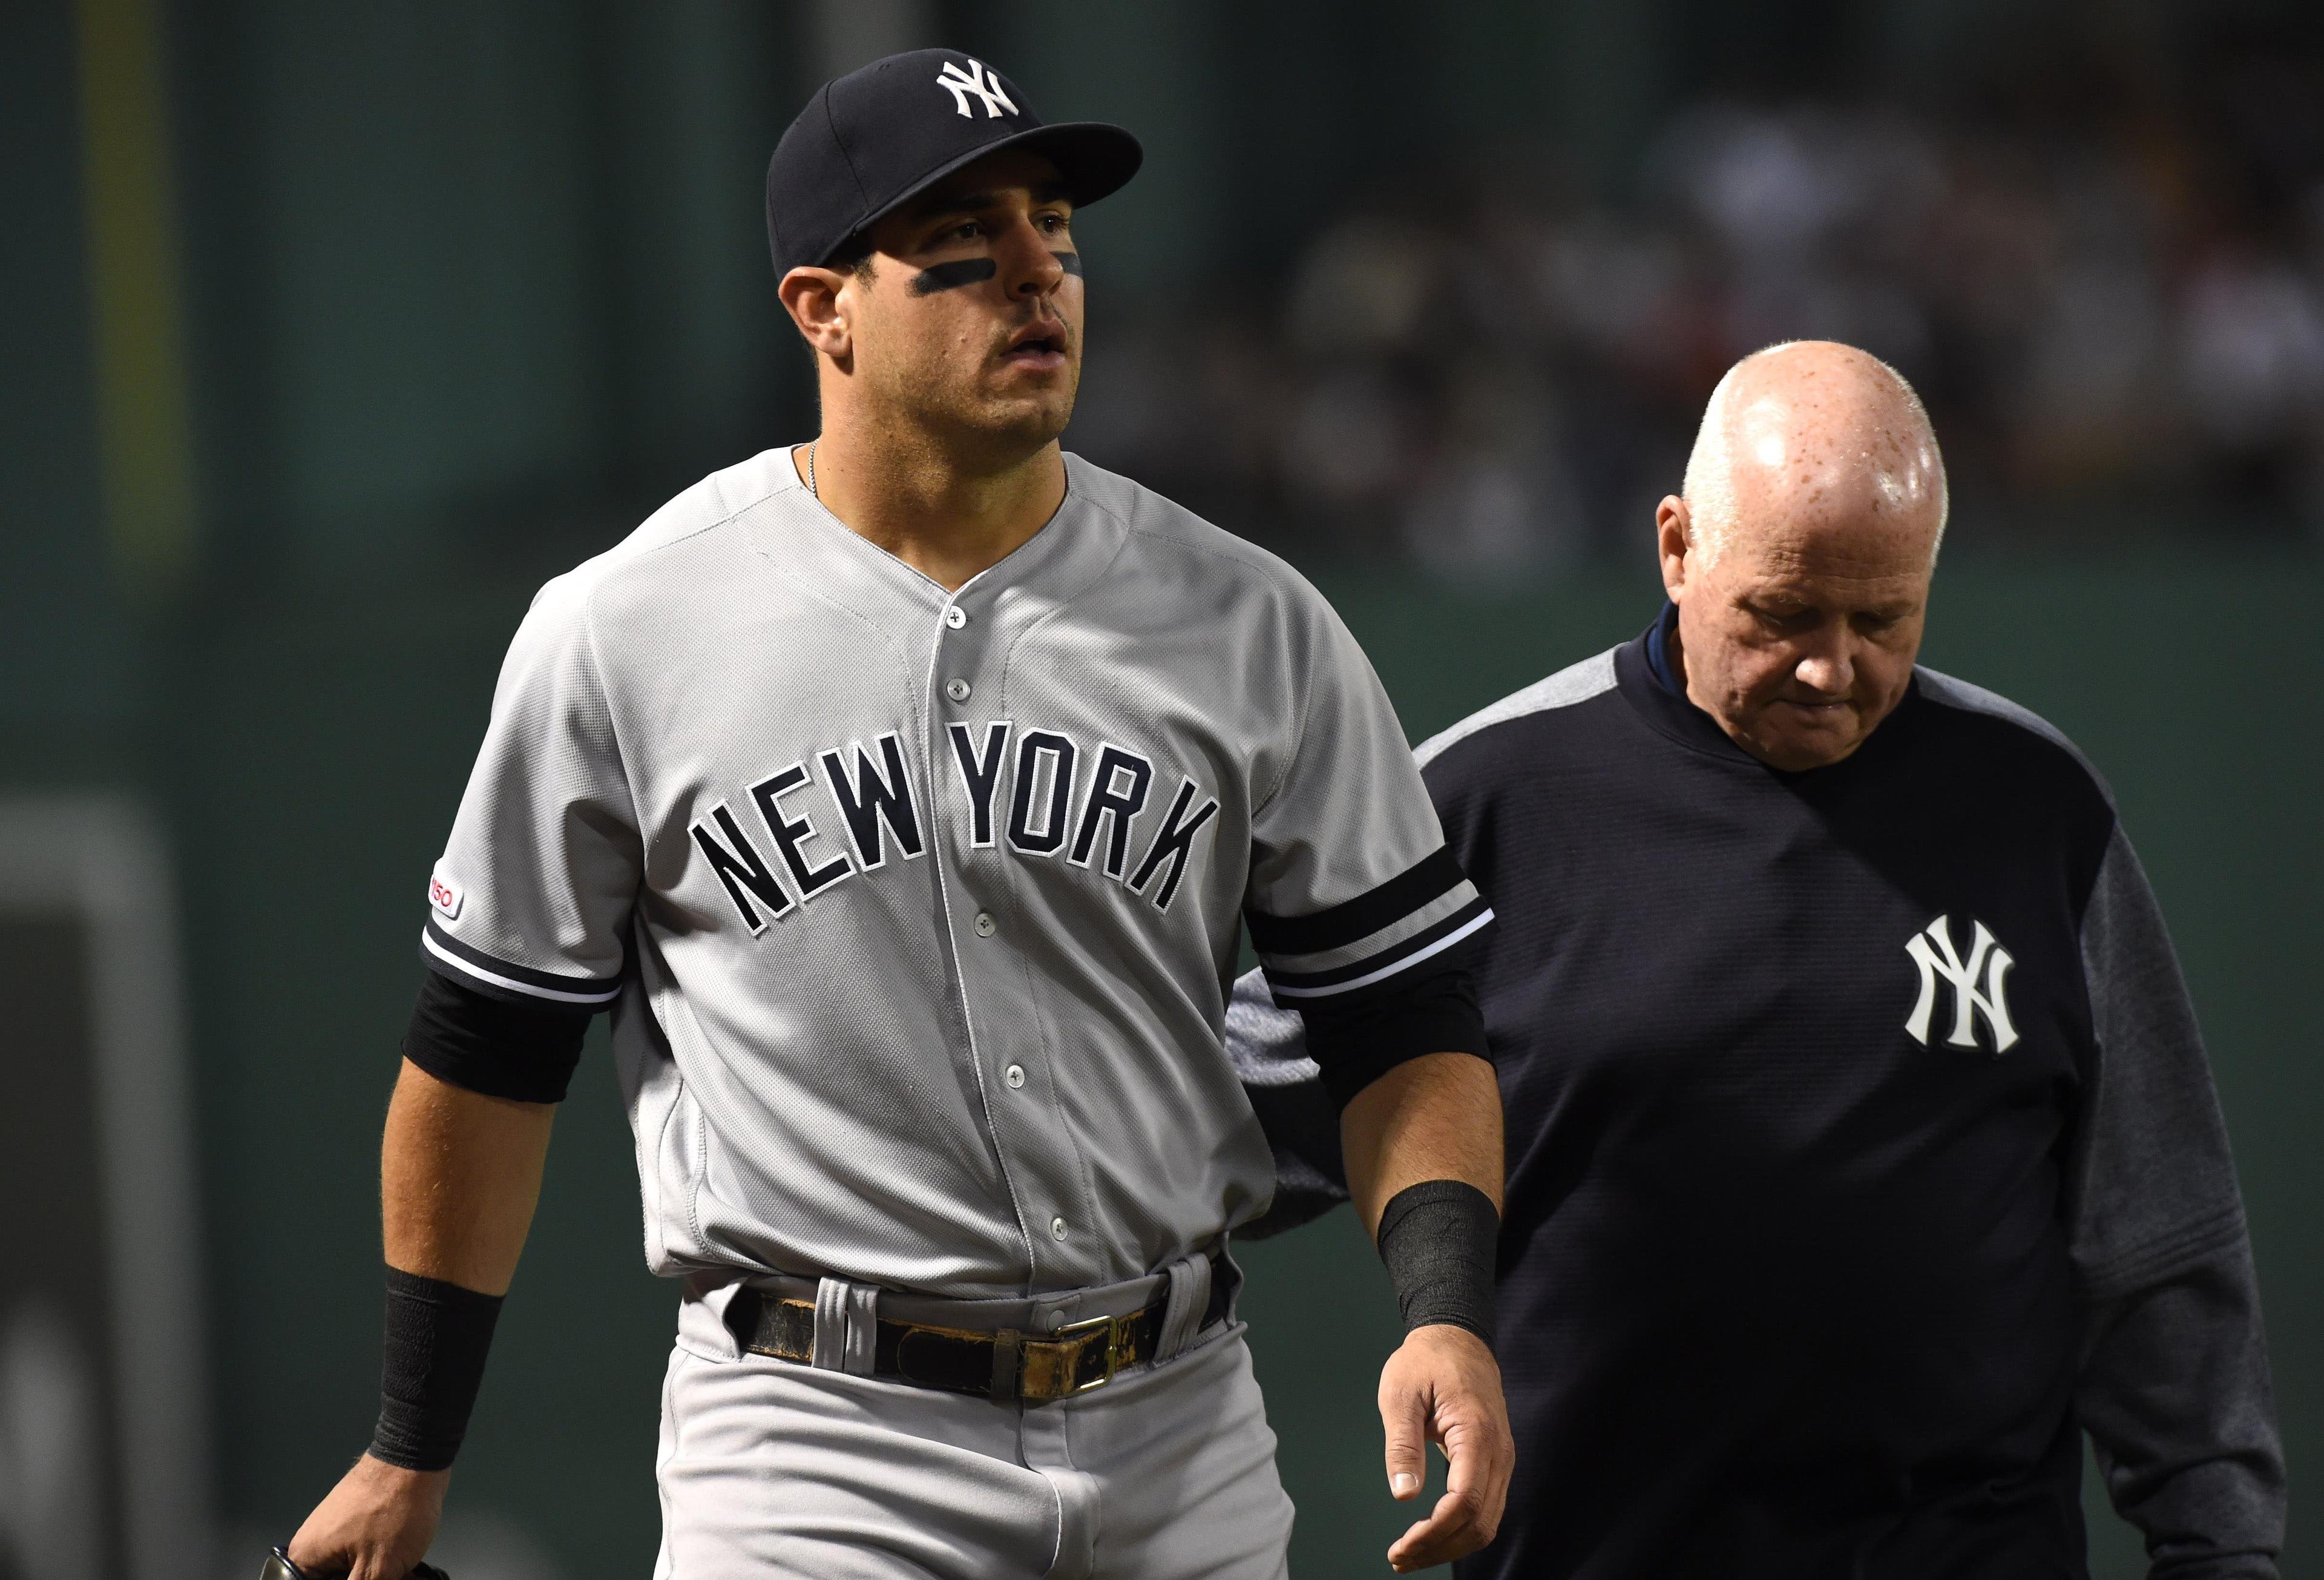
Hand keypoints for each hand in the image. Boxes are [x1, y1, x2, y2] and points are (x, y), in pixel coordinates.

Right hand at [286, 1454, 447, 1579]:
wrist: (418, 1459)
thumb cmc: (394, 1507)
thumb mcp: (377, 1570)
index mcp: (307, 1558)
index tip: (368, 1579)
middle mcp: (317, 1545)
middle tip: (395, 1574)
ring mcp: (341, 1533)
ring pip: (358, 1572)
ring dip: (385, 1575)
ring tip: (406, 1572)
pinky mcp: (363, 1526)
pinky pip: (371, 1558)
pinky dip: (389, 1566)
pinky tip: (410, 1570)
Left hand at [1377, 1324, 1512, 1572]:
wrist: (1457, 1338)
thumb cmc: (1426, 1362)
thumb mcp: (1401, 1395)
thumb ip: (1403, 1445)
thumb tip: (1404, 1496)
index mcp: (1476, 1432)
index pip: (1464, 1502)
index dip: (1433, 1533)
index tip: (1400, 1547)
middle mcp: (1498, 1452)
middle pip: (1480, 1522)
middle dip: (1440, 1548)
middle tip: (1399, 1559)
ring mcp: (1502, 1459)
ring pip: (1487, 1522)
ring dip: (1450, 1545)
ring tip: (1410, 1553)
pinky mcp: (1495, 1462)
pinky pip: (1486, 1508)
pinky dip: (1460, 1529)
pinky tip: (1431, 1534)